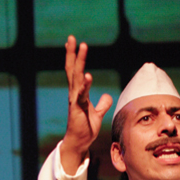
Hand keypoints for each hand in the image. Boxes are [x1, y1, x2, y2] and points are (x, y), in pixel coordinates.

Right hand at [60, 35, 112, 173]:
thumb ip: (102, 104)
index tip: (75, 44)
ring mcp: (75, 100)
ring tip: (81, 47)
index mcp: (78, 93)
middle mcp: (74, 93)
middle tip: (71, 38)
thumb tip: (107, 96)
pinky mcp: (77, 109)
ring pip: (76, 77)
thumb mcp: (97, 113)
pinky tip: (88, 75)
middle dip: (72, 53)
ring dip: (79, 61)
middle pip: (72, 69)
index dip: (75, 57)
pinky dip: (85, 85)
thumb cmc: (86, 127)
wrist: (80, 142)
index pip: (75, 72)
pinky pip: (81, 94)